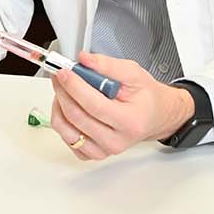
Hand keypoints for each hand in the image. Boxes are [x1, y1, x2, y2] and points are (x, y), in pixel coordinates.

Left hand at [48, 53, 192, 161]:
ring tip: (65, 90)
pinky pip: (67, 139)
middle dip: (63, 92)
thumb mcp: (133, 73)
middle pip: (76, 117)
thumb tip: (83, 59)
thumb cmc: (145, 97)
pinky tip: (70, 106)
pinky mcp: (92, 154)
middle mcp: (115, 141)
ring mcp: (103, 150)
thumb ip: (107, 65)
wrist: (153, 116)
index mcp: (129, 122)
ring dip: (59, 105)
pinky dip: (62, 120)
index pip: (93, 105)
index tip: (64, 72)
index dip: (74, 87)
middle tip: (59, 75)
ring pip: (66, 130)